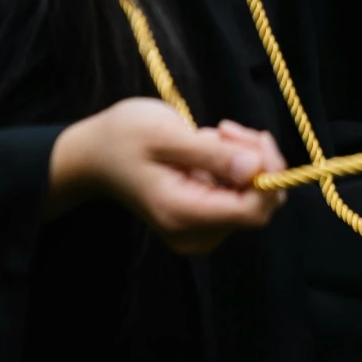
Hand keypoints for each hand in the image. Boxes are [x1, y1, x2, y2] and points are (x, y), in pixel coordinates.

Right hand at [48, 101, 282, 255]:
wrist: (94, 154)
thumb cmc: (123, 138)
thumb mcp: (166, 135)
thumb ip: (212, 155)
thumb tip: (256, 168)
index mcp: (182, 214)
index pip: (252, 211)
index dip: (267, 175)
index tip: (253, 138)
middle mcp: (193, 232)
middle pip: (258, 205)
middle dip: (257, 161)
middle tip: (227, 128)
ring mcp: (199, 229)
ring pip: (254, 198)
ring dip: (246, 159)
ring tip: (211, 135)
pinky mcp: (203, 218)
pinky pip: (240, 194)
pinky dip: (237, 166)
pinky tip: (209, 147)